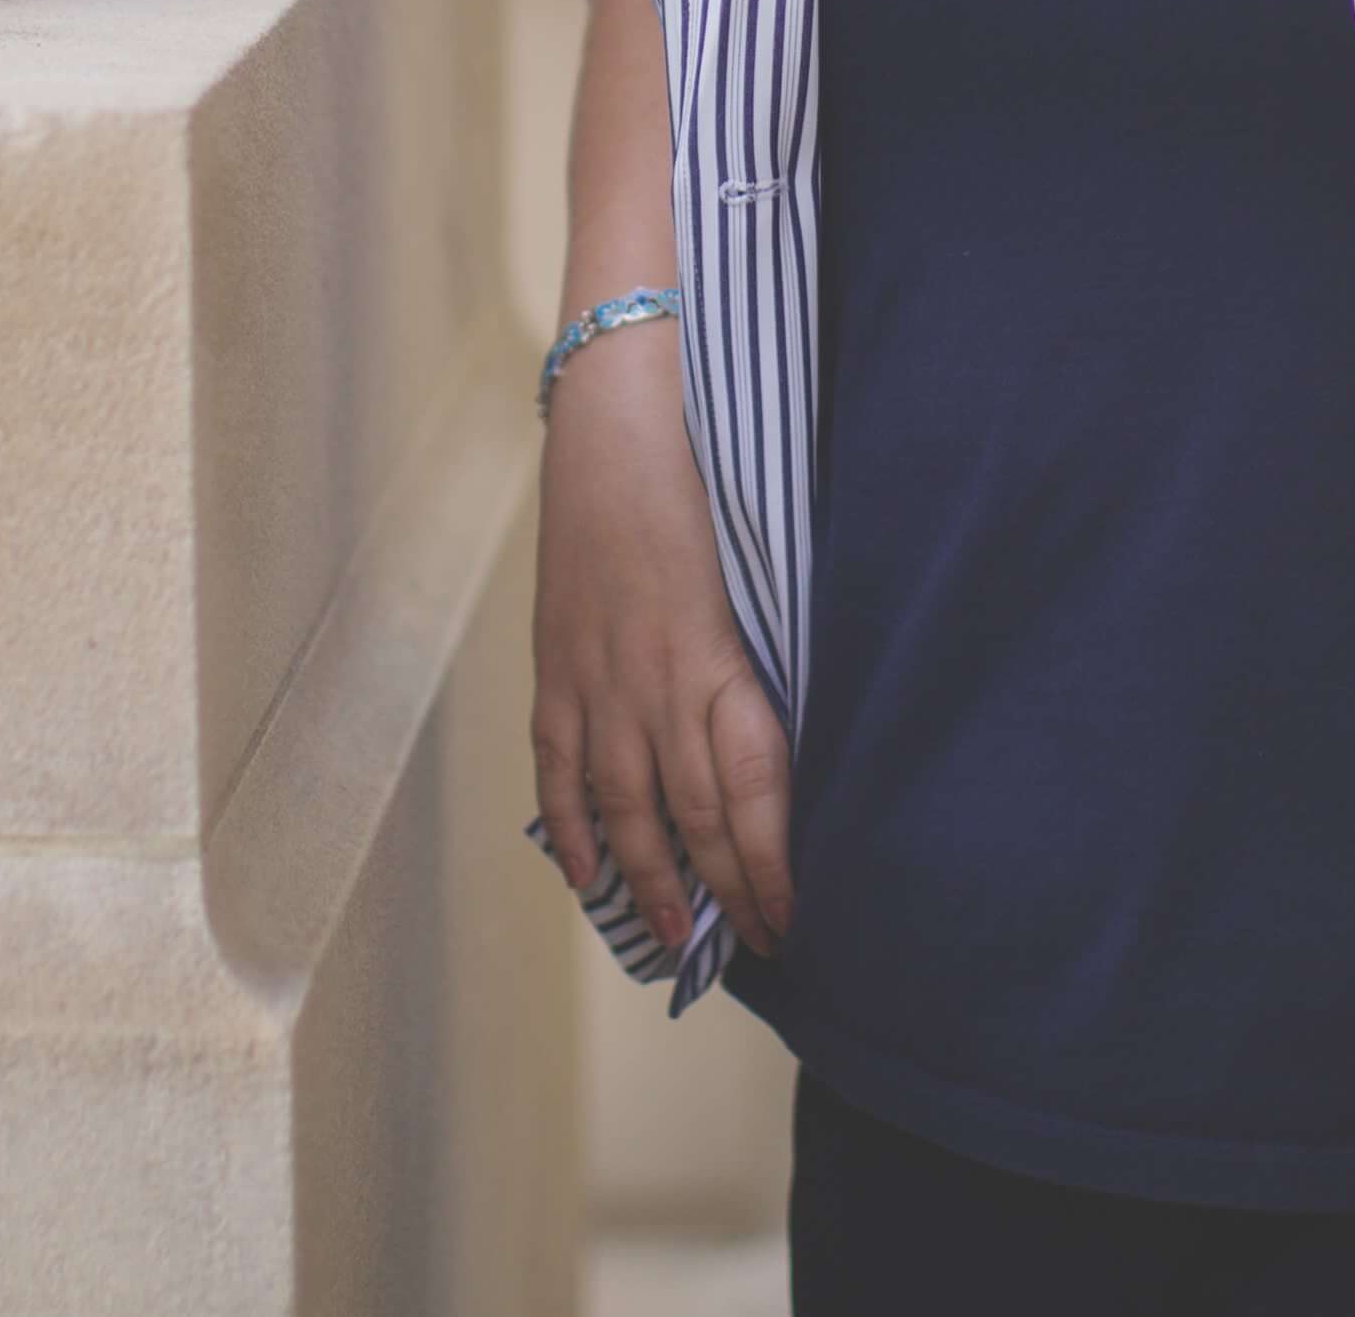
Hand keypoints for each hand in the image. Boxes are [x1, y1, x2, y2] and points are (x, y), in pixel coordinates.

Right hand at [530, 315, 795, 958]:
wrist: (626, 403)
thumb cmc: (714, 474)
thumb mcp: (766, 562)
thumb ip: (773, 648)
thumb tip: (800, 732)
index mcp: (721, 656)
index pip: (752, 792)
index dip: (769, 865)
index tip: (790, 916)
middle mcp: (657, 680)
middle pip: (693, 816)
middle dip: (724, 893)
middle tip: (751, 950)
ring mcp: (597, 675)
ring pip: (623, 806)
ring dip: (648, 883)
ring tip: (670, 942)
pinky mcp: (554, 660)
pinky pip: (558, 764)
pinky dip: (570, 824)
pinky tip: (585, 872)